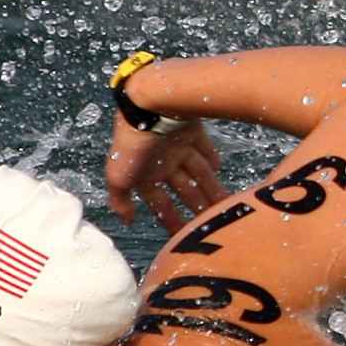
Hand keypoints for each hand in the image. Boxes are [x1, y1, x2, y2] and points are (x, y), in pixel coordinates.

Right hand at [106, 119, 228, 231]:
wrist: (149, 108)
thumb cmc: (132, 145)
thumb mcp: (118, 176)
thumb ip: (120, 200)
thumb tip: (127, 221)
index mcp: (145, 175)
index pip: (162, 203)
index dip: (172, 220)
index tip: (184, 237)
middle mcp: (162, 162)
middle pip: (186, 190)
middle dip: (199, 207)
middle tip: (216, 223)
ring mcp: (178, 147)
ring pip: (199, 173)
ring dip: (212, 189)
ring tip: (227, 205)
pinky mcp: (192, 131)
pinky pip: (205, 148)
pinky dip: (212, 158)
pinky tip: (219, 167)